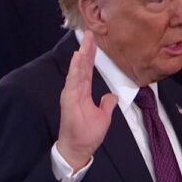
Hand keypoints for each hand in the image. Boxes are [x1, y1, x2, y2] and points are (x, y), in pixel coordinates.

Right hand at [57, 30, 117, 170]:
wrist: (79, 149)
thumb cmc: (87, 134)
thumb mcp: (103, 116)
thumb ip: (106, 104)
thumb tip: (111, 96)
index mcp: (83, 92)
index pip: (87, 70)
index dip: (90, 56)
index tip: (94, 42)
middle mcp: (76, 90)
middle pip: (82, 66)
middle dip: (86, 49)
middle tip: (90, 33)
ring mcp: (71, 94)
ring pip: (77, 70)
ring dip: (81, 55)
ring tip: (85, 40)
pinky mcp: (69, 100)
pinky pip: (73, 81)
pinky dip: (75, 68)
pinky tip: (78, 57)